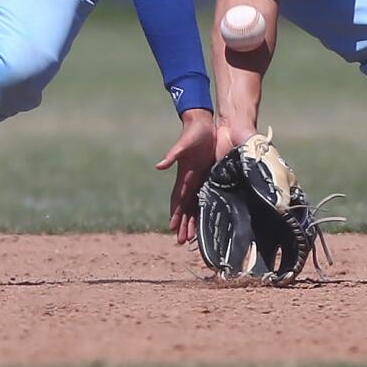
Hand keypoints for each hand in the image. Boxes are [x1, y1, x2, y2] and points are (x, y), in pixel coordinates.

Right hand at [155, 109, 219, 244]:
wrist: (201, 124)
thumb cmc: (192, 134)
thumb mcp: (182, 144)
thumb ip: (172, 155)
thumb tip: (158, 166)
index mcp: (184, 176)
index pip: (178, 200)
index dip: (175, 214)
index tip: (172, 228)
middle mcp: (189, 180)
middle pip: (186, 207)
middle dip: (183, 224)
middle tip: (181, 242)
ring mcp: (198, 178)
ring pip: (195, 204)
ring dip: (193, 220)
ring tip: (191, 237)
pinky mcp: (207, 173)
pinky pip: (204, 195)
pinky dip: (203, 207)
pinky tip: (205, 216)